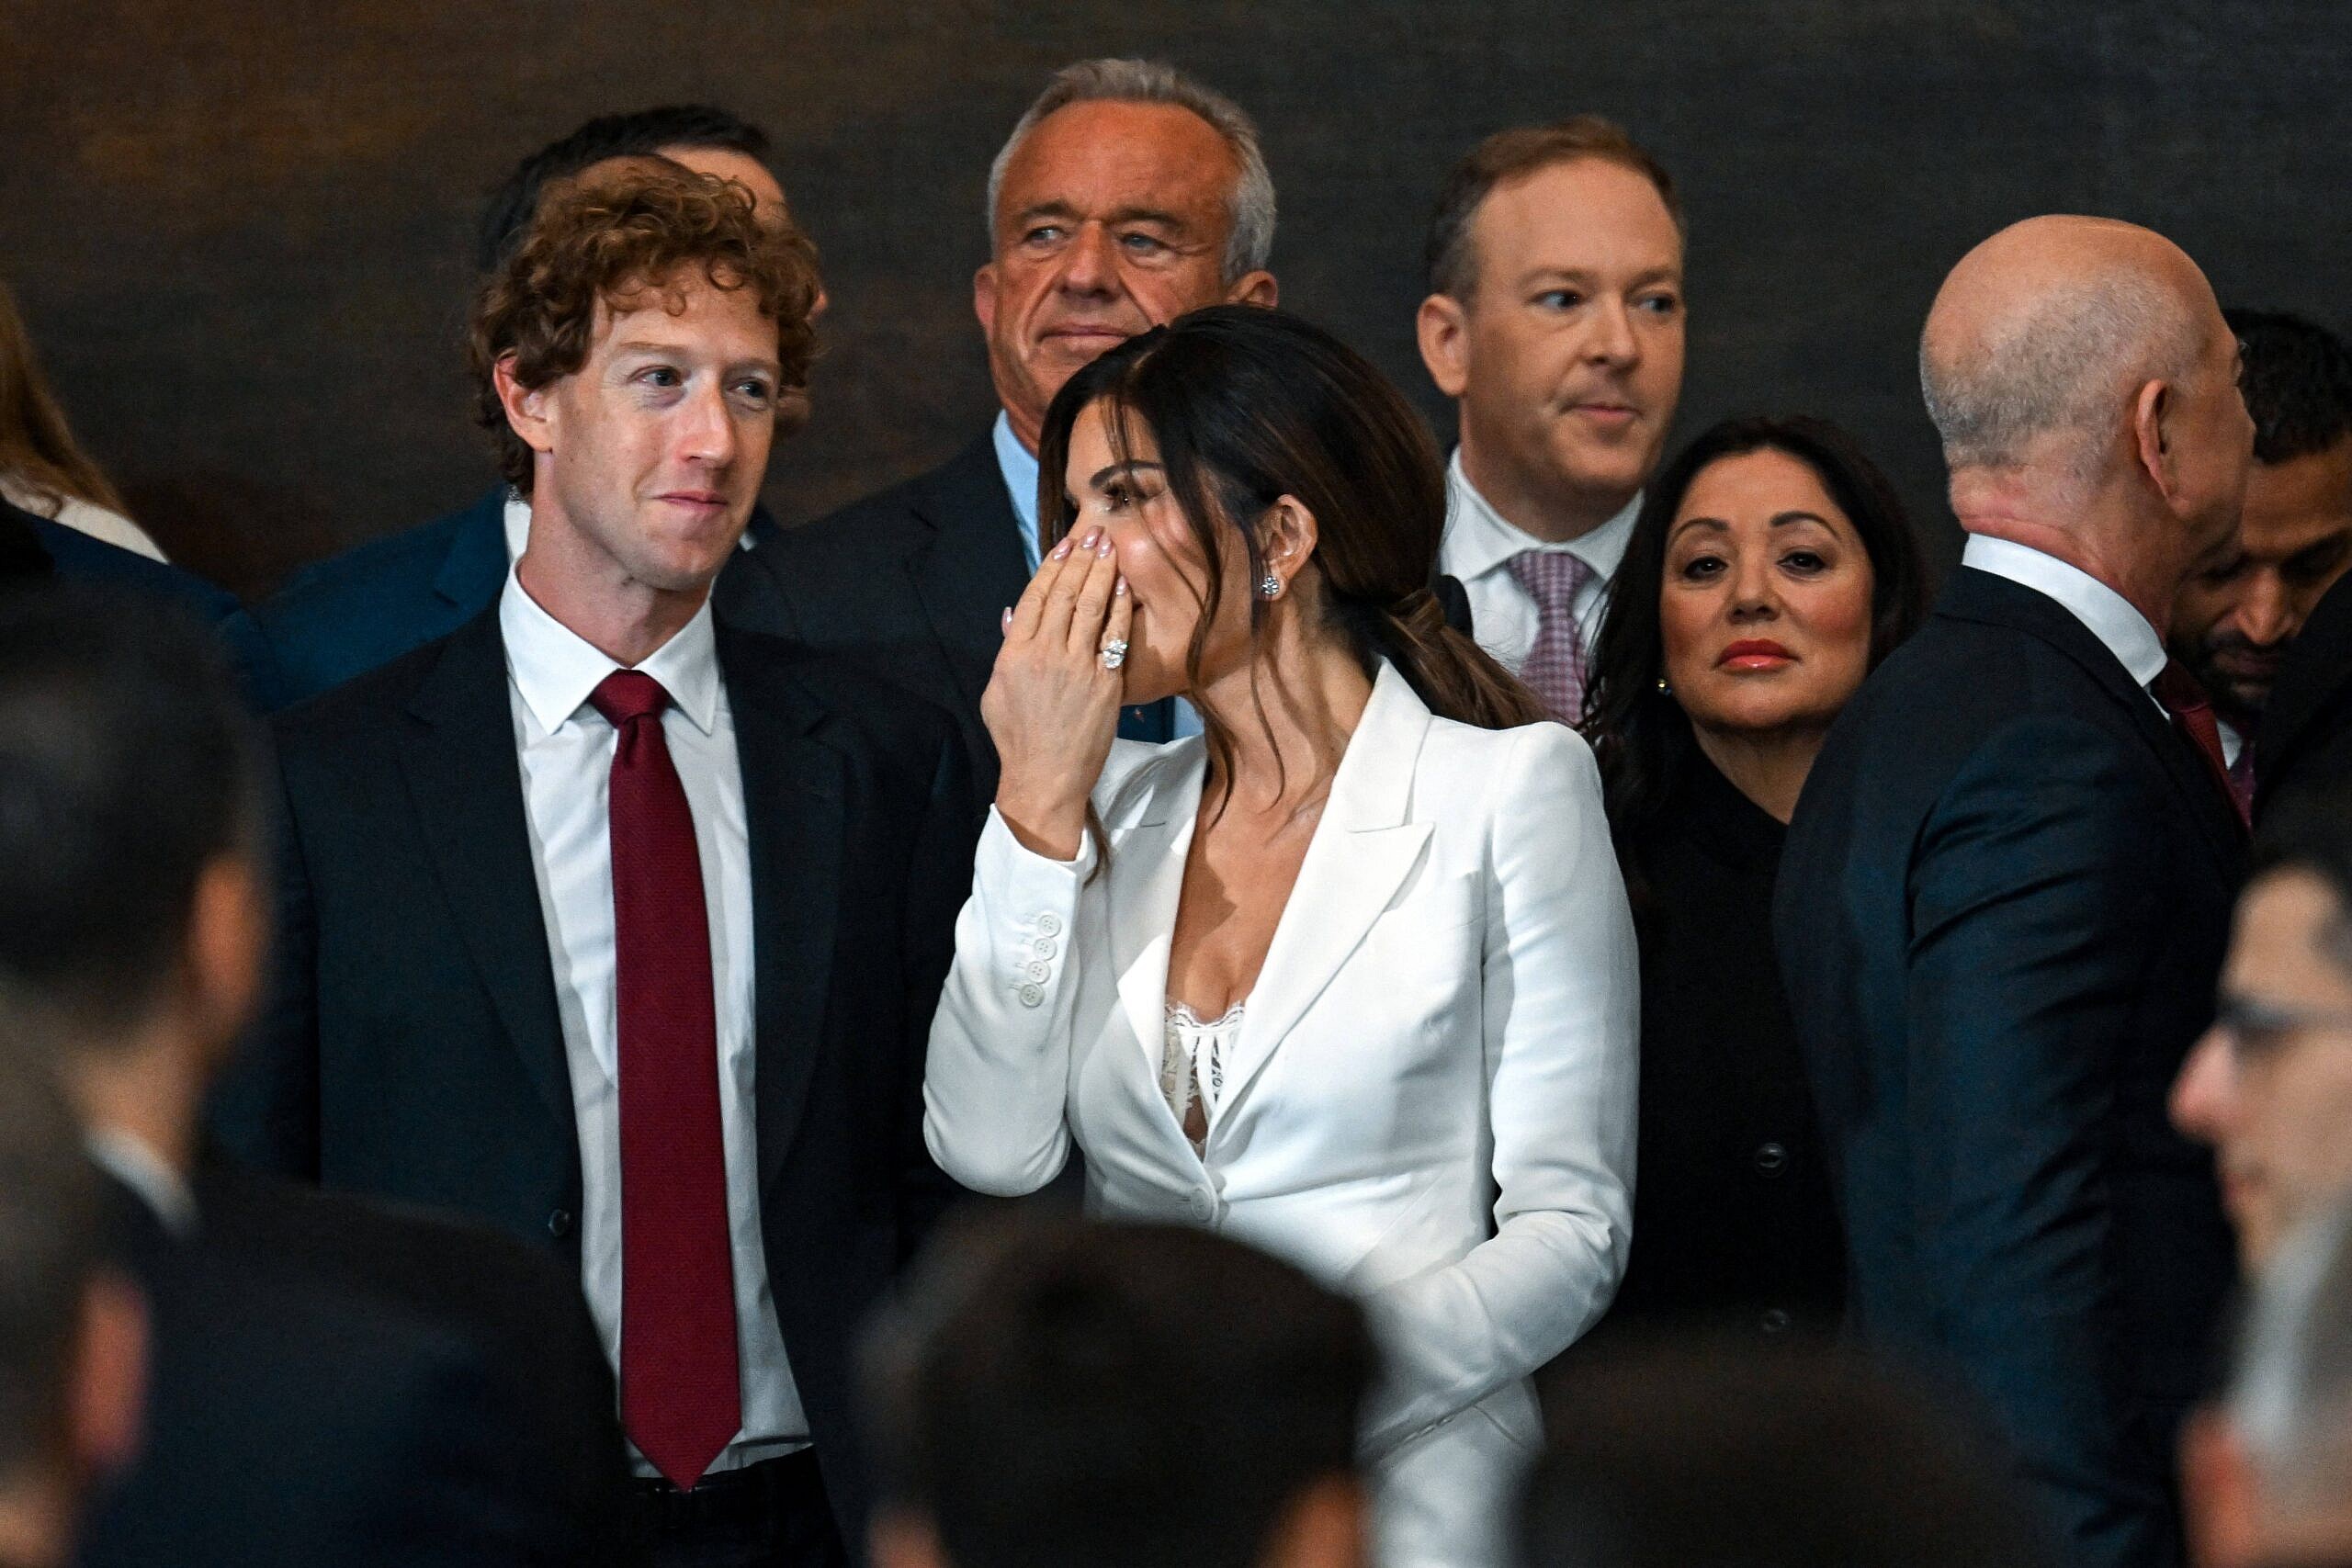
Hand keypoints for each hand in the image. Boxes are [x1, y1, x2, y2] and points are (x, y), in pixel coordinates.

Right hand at [982, 525, 1132, 859]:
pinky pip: (1114, 635)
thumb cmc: (1018, 738)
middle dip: (1082, 559)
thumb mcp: (996, 692)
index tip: (1065, 545)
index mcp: (1015, 654)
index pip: (1035, 597)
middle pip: (1065, 594)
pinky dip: (1119, 606)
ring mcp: (1077, 667)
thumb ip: (1007, 648)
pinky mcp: (1105, 682)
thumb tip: (1014, 613)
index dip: (1052, 566)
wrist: (1046, 777)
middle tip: (1096, 533)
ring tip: (1111, 546)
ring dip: (1102, 572)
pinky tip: (1123, 585)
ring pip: (1090, 607)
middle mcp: (1046, 654)